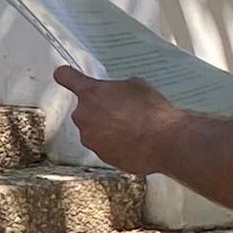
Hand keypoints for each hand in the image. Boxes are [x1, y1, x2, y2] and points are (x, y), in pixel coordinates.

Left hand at [55, 68, 181, 175]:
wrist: (166, 142)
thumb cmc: (152, 112)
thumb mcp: (136, 86)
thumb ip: (117, 88)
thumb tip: (117, 94)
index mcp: (90, 93)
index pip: (65, 76)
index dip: (67, 75)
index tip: (67, 75)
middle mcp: (84, 116)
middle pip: (84, 109)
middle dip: (99, 109)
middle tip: (122, 110)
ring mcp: (91, 139)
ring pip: (94, 129)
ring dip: (107, 128)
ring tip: (132, 128)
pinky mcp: (102, 156)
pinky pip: (104, 146)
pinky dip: (115, 144)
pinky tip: (134, 142)